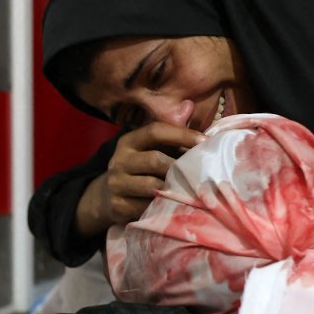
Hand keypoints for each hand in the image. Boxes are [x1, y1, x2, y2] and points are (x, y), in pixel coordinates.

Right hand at [75, 123, 204, 237]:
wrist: (109, 196)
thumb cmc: (141, 169)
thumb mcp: (150, 149)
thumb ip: (171, 133)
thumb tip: (189, 106)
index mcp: (129, 141)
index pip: (155, 131)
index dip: (181, 134)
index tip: (204, 141)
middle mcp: (119, 160)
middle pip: (155, 160)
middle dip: (179, 167)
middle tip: (201, 172)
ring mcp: (116, 184)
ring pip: (152, 185)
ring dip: (173, 188)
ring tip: (191, 190)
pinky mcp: (117, 205)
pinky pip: (146, 207)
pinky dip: (162, 207)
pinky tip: (173, 205)